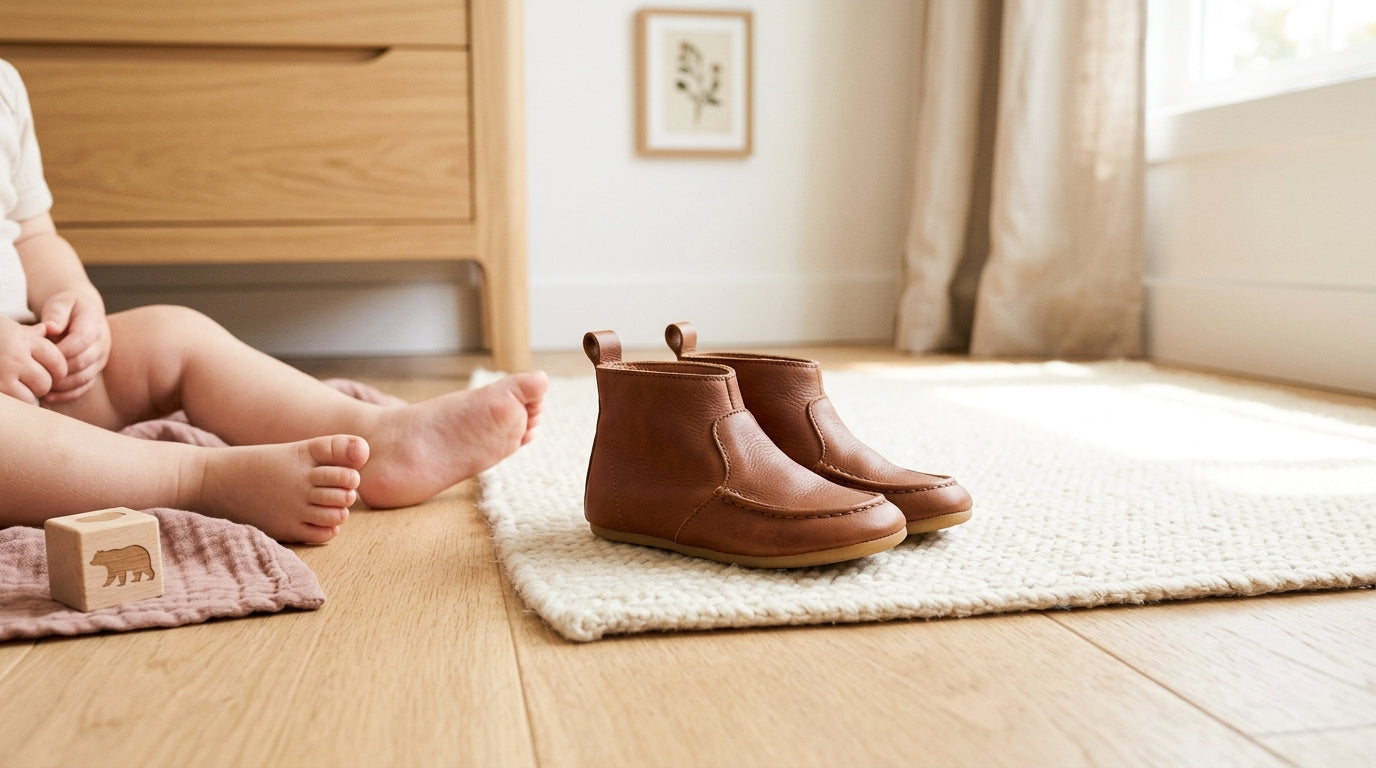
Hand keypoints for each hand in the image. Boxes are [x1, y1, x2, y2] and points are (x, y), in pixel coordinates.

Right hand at [0, 317, 66, 403]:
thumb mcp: (8, 328)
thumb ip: (32, 334)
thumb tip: (50, 329)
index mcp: (23, 339)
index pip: (57, 361)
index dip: (58, 371)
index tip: (52, 373)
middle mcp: (13, 356)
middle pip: (45, 382)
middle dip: (41, 386)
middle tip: (32, 382)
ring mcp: (1, 373)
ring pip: (30, 398)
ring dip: (26, 397)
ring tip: (17, 388)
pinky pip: (14, 403)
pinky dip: (14, 403)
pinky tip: (9, 392)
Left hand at [37, 289, 109, 403]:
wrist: (84, 313)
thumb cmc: (68, 308)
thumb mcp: (61, 302)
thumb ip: (56, 313)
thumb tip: (51, 328)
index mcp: (94, 323)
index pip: (81, 340)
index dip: (61, 350)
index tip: (41, 353)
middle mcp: (102, 343)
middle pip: (82, 362)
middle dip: (58, 369)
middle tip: (37, 372)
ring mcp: (101, 358)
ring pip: (84, 377)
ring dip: (62, 384)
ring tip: (41, 384)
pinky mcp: (96, 370)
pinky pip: (85, 387)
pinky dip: (68, 394)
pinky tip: (50, 395)